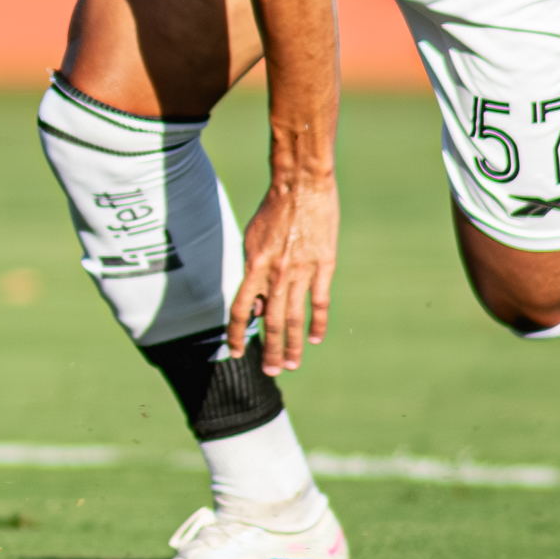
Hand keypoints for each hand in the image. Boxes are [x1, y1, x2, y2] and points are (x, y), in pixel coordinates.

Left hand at [234, 174, 339, 374]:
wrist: (301, 187)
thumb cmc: (273, 210)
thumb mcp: (252, 239)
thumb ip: (252, 271)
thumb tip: (253, 303)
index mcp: (254, 266)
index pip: (239, 310)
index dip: (236, 334)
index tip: (236, 352)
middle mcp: (275, 274)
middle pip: (268, 322)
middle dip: (267, 350)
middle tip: (270, 371)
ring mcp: (301, 272)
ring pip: (293, 318)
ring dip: (291, 345)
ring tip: (290, 365)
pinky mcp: (323, 267)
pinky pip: (319, 303)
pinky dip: (316, 323)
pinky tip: (313, 339)